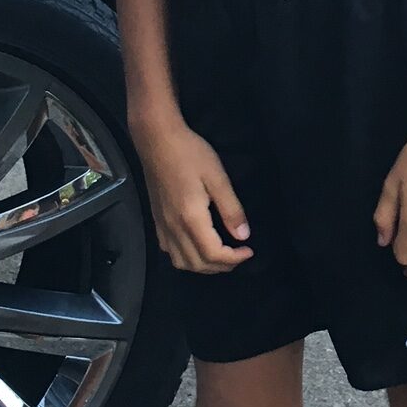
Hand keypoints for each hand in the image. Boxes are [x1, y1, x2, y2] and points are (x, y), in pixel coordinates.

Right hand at [135, 118, 251, 272]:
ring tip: (221, 255)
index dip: (234, 258)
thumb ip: (231, 209)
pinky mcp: (156, 221)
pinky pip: (170, 251)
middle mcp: (173, 228)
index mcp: (190, 218)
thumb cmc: (190, 153)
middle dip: (222, 266)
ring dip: (204, 266)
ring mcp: (162, 226)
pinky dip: (186, 258)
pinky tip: (198, 247)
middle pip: (198, 264)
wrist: (157, 140)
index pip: (213, 254)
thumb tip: (243, 235)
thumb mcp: (218, 177)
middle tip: (240, 255)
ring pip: (181, 262)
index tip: (249, 250)